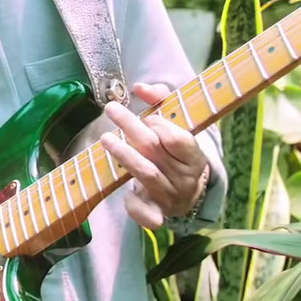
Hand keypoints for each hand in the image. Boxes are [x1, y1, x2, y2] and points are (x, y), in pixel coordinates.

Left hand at [100, 82, 208, 229]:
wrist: (188, 196)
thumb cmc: (177, 153)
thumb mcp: (178, 125)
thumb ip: (162, 102)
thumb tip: (139, 87)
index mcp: (195, 157)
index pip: (179, 140)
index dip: (161, 125)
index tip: (148, 116)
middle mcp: (184, 179)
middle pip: (156, 151)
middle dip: (132, 128)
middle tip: (111, 109)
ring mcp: (170, 198)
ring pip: (146, 175)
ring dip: (124, 155)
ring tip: (105, 138)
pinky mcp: (156, 213)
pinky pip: (143, 210)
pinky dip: (132, 201)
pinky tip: (122, 189)